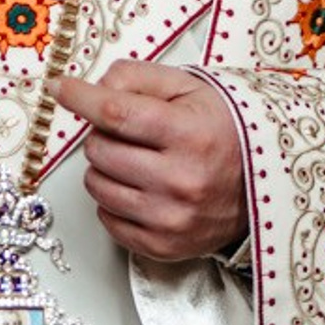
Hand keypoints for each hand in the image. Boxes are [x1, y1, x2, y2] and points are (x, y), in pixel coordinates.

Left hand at [52, 63, 246, 264]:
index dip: (81, 98)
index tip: (61, 88)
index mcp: (191, 134)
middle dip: (103, 135)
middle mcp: (182, 180)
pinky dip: (114, 202)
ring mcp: (172, 219)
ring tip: (135, 161)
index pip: (116, 114)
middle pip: (99, 150)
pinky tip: (140, 189)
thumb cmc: (224, 132)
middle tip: (128, 133)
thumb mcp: (190, 89)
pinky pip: (107, 220)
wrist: (263, 185)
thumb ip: (138, 78)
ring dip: (105, 169)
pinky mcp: (164, 246)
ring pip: (97, 186)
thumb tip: (93, 87)